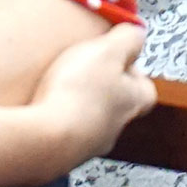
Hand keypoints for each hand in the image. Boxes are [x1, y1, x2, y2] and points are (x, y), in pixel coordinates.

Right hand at [26, 23, 154, 168]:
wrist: (44, 141)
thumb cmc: (78, 95)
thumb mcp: (109, 50)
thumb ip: (128, 38)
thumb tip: (139, 32)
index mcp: (133, 100)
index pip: (146, 88)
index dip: (133, 70)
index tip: (118, 55)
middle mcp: (115, 127)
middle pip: (117, 104)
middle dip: (103, 87)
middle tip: (85, 70)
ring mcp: (88, 145)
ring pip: (90, 120)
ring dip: (78, 105)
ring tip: (58, 88)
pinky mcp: (62, 153)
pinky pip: (62, 133)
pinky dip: (55, 121)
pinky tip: (41, 109)